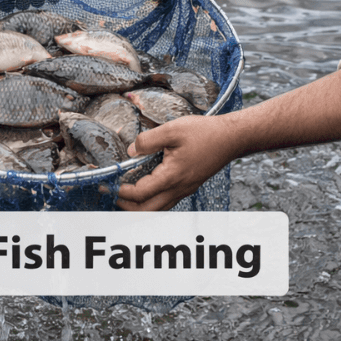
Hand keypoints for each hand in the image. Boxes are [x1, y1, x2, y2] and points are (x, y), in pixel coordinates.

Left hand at [115, 114, 238, 211]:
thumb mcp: (172, 129)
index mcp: (172, 176)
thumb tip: (131, 151)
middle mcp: (179, 188)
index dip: (122, 191)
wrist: (231, 138)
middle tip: (112, 194)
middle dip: (127, 206)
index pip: (141, 193)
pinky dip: (151, 202)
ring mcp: (185, 189)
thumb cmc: (205, 133)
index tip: (109, 184)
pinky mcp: (189, 186)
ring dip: (139, 207)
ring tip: (124, 196)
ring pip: (158, 210)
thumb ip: (148, 140)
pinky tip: (146, 190)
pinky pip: (167, 202)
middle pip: (147, 210)